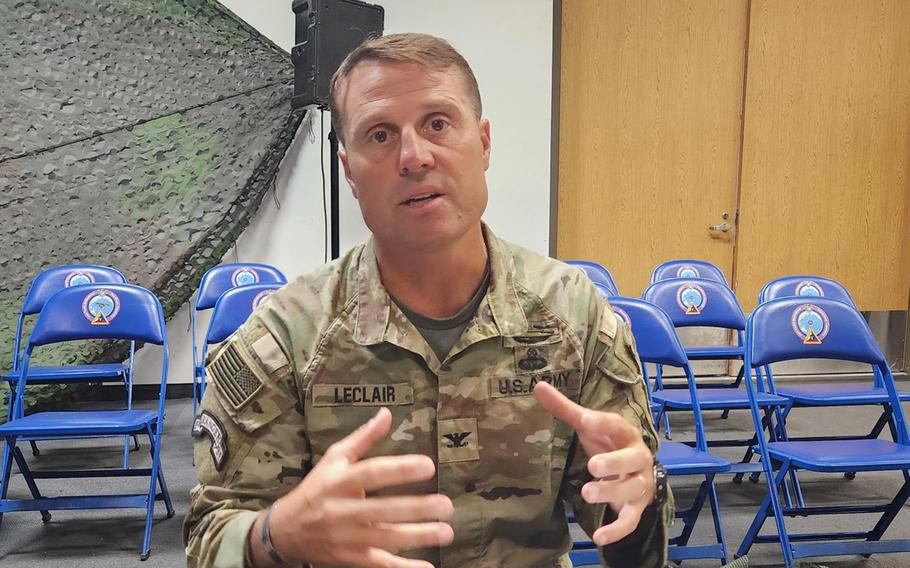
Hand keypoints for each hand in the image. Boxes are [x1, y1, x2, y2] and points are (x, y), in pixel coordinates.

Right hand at [251, 408, 453, 567]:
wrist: (283, 531)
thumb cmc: (316, 489)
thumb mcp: (334, 458)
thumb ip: (364, 438)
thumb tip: (387, 414)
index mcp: (340, 481)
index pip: (372, 473)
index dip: (400, 469)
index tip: (428, 465)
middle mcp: (342, 510)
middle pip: (383, 510)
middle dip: (416, 509)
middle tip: (446, 505)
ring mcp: (346, 537)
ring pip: (385, 539)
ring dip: (418, 537)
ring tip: (445, 532)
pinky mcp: (350, 558)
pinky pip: (378, 564)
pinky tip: (426, 567)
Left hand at [533, 382, 653, 545]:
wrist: (638, 471)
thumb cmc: (609, 444)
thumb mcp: (589, 426)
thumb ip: (565, 409)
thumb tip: (538, 386)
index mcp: (625, 434)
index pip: (616, 425)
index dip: (603, 423)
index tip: (585, 420)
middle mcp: (637, 458)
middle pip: (632, 460)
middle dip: (614, 463)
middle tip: (593, 466)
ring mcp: (639, 484)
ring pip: (631, 490)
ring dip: (611, 493)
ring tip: (587, 493)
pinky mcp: (636, 508)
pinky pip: (630, 521)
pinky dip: (617, 530)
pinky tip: (599, 537)